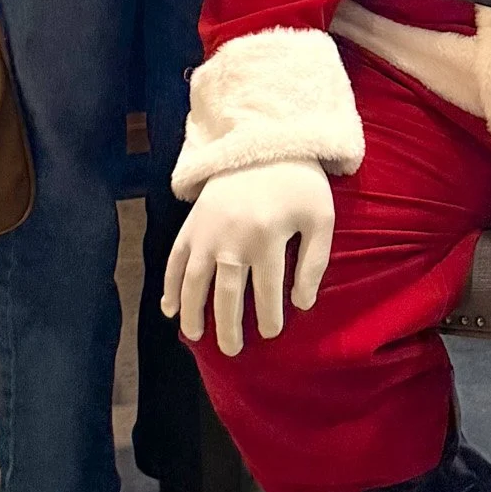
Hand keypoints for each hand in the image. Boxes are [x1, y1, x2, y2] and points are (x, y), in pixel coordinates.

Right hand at [161, 160, 334, 357]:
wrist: (265, 140)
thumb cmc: (299, 183)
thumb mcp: (321, 217)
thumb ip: (314, 262)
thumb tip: (302, 304)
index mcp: (268, 238)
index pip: (267, 291)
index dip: (270, 318)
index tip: (271, 333)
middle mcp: (232, 239)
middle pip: (227, 295)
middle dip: (229, 328)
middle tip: (233, 351)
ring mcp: (207, 231)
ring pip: (195, 282)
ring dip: (194, 313)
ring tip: (196, 338)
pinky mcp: (192, 223)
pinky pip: (175, 259)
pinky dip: (170, 285)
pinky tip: (169, 309)